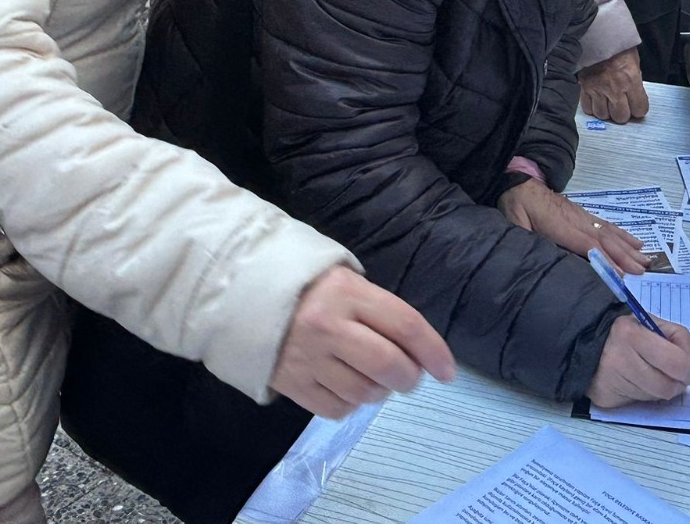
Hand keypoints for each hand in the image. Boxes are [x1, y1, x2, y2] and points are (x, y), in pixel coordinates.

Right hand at [270, 266, 455, 418]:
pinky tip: (347, 387)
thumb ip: (379, 310)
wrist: (241, 292)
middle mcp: (329, 326)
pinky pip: (336, 409)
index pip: (405, 325)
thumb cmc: (306, 284)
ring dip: (379, 392)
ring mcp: (308, 358)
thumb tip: (415, 351)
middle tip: (409, 377)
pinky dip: (351, 404)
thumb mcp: (346, 280)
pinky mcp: (291, 383)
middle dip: (409, 377)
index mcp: (348, 293)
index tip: (447, 371)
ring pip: (364, 393)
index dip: (433, 351)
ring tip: (372, 378)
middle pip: (388, 365)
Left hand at [499, 178, 647, 274]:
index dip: (604, 259)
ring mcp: (583, 216)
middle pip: (604, 239)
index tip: (621, 274)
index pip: (586, 245)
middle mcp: (577, 220)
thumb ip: (525, 240)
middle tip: (642, 272)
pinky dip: (624, 235)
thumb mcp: (514, 223)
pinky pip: (607, 226)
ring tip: (645, 261)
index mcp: (560, 225)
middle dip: (624, 256)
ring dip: (628, 247)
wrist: (520, 182)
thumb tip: (538, 258)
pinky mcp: (585, 215)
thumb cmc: (516, 205)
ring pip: (609, 232)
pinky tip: (636, 243)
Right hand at [579, 48, 648, 122]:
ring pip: (603, 115)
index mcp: (631, 79)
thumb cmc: (616, 43)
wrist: (596, 33)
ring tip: (608, 104)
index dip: (639, 109)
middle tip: (622, 106)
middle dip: (623, 113)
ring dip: (607, 111)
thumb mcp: (634, 60)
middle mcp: (615, 88)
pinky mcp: (584, 87)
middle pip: (620, 117)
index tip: (637, 106)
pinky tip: (596, 100)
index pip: (640, 109)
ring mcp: (598, 89)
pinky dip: (592, 107)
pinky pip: (588, 108)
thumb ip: (634, 80)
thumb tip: (634, 93)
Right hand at [588, 315, 689, 407]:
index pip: (676, 363)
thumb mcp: (652, 322)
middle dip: (677, 384)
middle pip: (667, 387)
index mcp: (632, 334)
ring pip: (653, 397)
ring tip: (649, 373)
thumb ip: (677, 338)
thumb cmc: (626, 330)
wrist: (585, 340)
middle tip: (675, 377)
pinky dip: (642, 394)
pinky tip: (633, 380)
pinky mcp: (605, 397)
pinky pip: (637, 402)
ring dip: (658, 389)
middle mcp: (620, 359)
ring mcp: (610, 381)